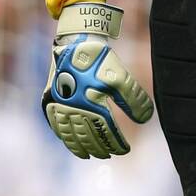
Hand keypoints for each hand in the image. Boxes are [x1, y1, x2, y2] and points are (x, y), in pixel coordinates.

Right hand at [42, 1, 153, 158]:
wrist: (74, 41)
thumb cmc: (99, 60)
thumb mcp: (121, 78)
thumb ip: (135, 100)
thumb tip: (146, 119)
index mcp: (91, 105)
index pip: (106, 133)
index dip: (116, 144)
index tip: (124, 150)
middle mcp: (72, 109)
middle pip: (87, 137)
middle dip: (99, 148)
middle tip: (108, 155)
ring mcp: (58, 106)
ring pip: (69, 134)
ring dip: (79, 147)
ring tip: (88, 155)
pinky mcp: (49, 99)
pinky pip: (55, 124)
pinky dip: (63, 135)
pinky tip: (68, 140)